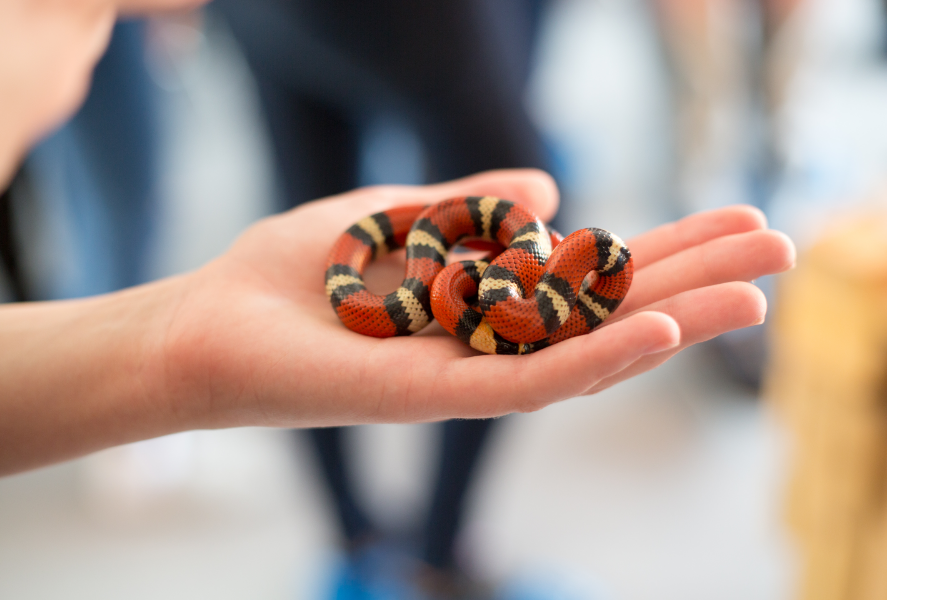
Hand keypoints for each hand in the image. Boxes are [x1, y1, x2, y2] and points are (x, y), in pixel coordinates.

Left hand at [0, 169, 793, 475]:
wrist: (202, 327)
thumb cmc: (290, 277)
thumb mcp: (394, 222)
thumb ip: (472, 209)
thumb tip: (556, 188)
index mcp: (484, 300)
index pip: (592, 274)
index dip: (665, 247)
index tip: (733, 217)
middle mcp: (489, 343)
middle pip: (609, 312)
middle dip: (695, 279)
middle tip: (782, 250)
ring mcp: (466, 375)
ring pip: (587, 351)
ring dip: (675, 323)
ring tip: (756, 294)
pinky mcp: (430, 396)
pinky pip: (527, 380)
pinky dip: (597, 357)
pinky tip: (662, 330)